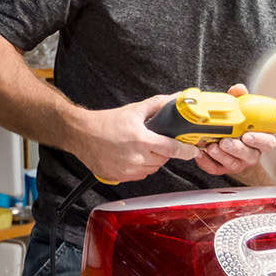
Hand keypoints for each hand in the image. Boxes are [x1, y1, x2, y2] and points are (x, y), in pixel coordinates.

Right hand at [75, 92, 199, 183]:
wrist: (81, 134)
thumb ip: (158, 105)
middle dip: (163, 151)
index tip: (193, 150)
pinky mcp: (119, 177)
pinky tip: (132, 157)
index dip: (186, 150)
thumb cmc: (105, 122)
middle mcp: (135, 158)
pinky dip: (141, 168)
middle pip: (163, 159)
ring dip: (152, 160)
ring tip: (141, 148)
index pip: (172, 149)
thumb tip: (175, 98)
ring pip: (152, 169)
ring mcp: (127, 170)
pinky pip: (139, 175)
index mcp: (141, 140)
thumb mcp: (134, 110)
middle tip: (154, 142)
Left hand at [192, 84, 275, 176]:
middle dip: (236, 148)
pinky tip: (200, 153)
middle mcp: (250, 153)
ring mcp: (237, 162)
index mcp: (259, 140)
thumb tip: (238, 89)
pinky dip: (206, 162)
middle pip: (249, 154)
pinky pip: (215, 168)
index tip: (247, 135)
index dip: (259, 140)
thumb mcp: (241, 111)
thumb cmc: (238, 128)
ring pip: (232, 163)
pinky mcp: (222, 168)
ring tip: (212, 146)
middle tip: (225, 141)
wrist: (229, 145)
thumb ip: (240, 99)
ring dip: (221, 155)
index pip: (267, 142)